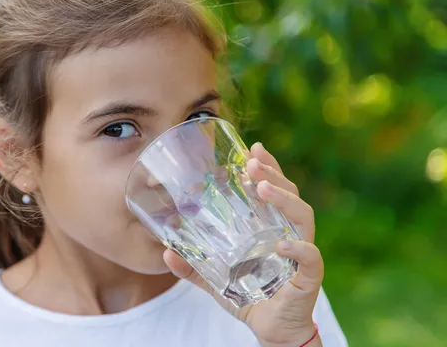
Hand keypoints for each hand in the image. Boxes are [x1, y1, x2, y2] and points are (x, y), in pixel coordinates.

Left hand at [164, 142, 322, 346]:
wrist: (271, 332)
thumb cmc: (250, 297)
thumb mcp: (217, 279)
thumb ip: (193, 267)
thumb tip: (165, 252)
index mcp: (272, 228)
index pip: (275, 190)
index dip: (269, 167)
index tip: (254, 148)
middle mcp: (291, 234)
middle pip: (290, 195)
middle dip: (273, 174)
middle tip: (252, 163)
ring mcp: (302, 254)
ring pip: (303, 218)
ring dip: (284, 199)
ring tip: (262, 188)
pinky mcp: (308, 278)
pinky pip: (311, 258)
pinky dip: (299, 248)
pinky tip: (282, 241)